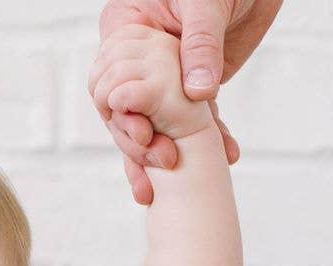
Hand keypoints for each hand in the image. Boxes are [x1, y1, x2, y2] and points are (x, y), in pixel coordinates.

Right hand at [94, 0, 283, 205]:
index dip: (122, 114)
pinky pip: (193, 119)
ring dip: (169, 152)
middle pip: (127, 111)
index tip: (142, 136)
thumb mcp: (204, 2)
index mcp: (125, 29)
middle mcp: (137, 58)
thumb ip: (200, 44)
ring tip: (181, 181)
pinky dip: (209, 139)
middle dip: (143, 144)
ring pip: (156, 123)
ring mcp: (162, 77)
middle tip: (164, 162)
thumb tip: (198, 92)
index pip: (109, 82)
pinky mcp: (190, 88)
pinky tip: (224, 156)